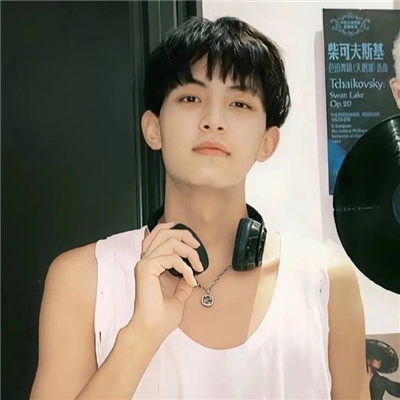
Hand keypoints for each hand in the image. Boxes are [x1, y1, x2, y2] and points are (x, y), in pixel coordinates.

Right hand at [129, 222, 203, 339]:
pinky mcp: (147, 268)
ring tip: (197, 266)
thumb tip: (192, 274)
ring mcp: (145, 264)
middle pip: (163, 232)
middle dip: (183, 235)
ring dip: (188, 252)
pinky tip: (190, 279)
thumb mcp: (178, 295)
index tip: (192, 240)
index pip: (158, 235)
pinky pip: (171, 258)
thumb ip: (183, 282)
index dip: (174, 230)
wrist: (152, 330)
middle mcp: (146, 261)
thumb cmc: (160, 317)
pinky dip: (185, 267)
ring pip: (168, 241)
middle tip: (197, 247)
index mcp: (151, 264)